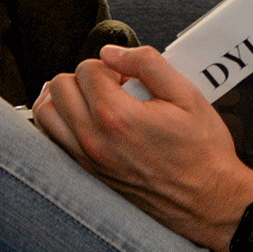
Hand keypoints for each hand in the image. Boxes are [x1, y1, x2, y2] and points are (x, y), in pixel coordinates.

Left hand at [33, 44, 252, 251]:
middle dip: (86, 77)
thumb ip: (148, 63)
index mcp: (118, 118)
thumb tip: (113, 51)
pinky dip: (60, 122)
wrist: (207, 200)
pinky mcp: (86, 174)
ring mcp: (86, 160)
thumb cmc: (202, 151)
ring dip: (66, 97)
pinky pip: (51, 141)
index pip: (88, 69)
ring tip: (94, 98)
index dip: (112, 65)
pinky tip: (84, 119)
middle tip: (114, 86)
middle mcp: (94, 140)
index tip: (131, 78)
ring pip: (46, 114)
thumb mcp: (187, 95)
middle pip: (59, 87)